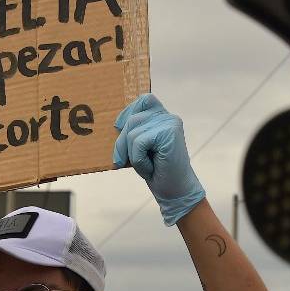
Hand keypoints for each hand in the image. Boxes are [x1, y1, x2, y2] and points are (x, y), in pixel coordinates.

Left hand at [113, 94, 205, 225]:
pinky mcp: (168, 134)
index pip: (144, 100)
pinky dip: (138, 160)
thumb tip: (115, 125)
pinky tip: (150, 169)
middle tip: (121, 161)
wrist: (175, 190)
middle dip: (122, 142)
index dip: (128, 111)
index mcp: (164, 117)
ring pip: (133, 132)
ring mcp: (170, 124)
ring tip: (146, 166)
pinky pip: (138, 143)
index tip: (118, 127)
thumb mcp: (141, 147)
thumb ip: (133, 131)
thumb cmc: (157, 170)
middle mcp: (169, 117)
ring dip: (132, 154)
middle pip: (132, 119)